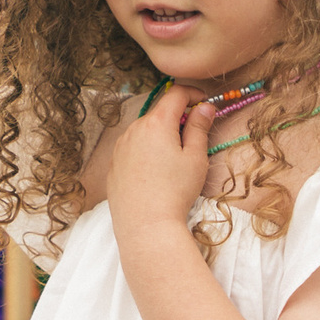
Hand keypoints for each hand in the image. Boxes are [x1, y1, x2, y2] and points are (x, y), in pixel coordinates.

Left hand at [104, 83, 216, 234]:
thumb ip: (200, 127)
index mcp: (156, 123)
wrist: (145, 225)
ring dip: (161, 135)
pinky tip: (156, 173)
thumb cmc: (175, 192)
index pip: (176, 93)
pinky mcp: (113, 164)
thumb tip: (205, 107)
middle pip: (160, 112)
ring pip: (145, 131)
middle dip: (178, 118)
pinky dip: (147, 150)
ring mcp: (120, 147)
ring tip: (175, 160)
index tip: (205, 103)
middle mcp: (133, 129)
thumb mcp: (195, 158)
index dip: (194, 94)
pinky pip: (133, 148)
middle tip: (195, 137)